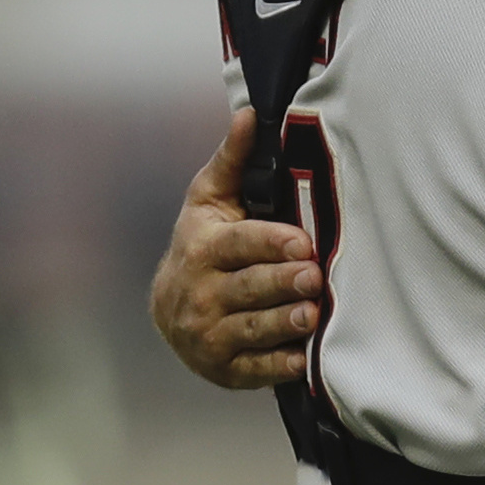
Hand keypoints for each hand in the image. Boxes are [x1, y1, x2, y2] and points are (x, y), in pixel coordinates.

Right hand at [150, 110, 322, 388]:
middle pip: (247, 289)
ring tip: (312, 314)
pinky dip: (277, 366)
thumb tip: (251, 113)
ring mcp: (210, 335)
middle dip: (280, 283)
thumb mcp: (210, 200)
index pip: (237, 245)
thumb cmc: (205, 244)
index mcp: (202, 249)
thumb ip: (234, 160)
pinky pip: (254, 370)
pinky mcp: (226, 369)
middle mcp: (201, 294)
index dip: (268, 244)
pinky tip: (302, 359)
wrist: (171, 309)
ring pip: (252, 330)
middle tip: (313, 276)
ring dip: (282, 323)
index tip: (300, 242)